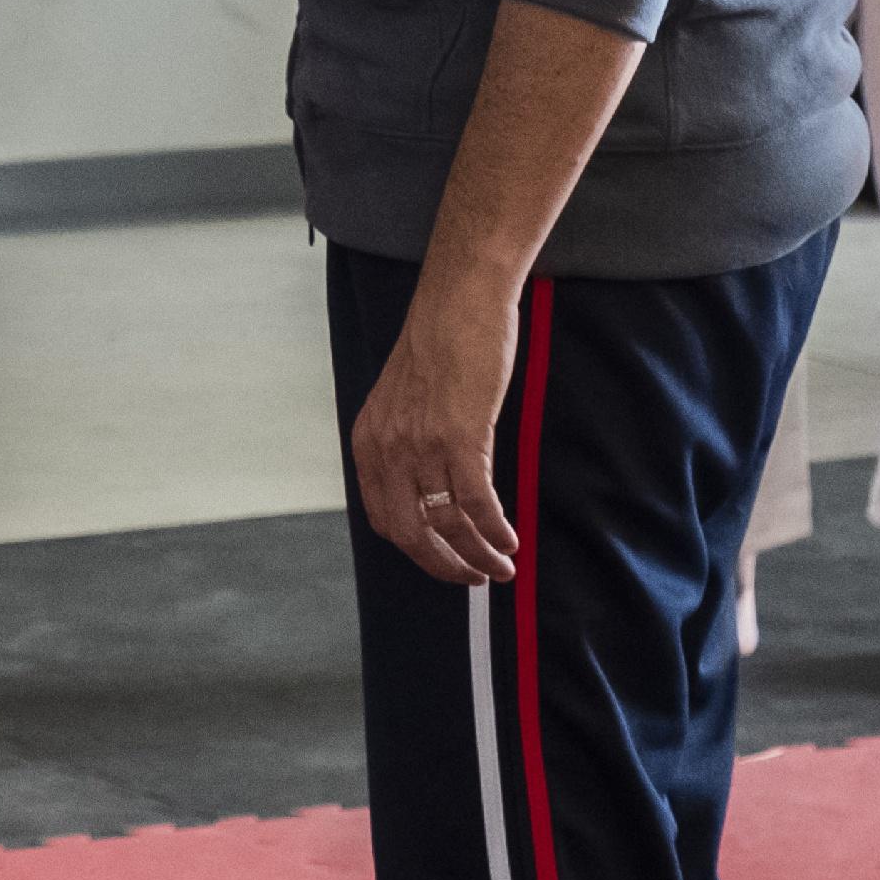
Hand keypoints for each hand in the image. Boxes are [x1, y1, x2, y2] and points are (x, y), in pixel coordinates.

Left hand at [349, 269, 525, 586]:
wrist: (459, 301)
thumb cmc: (439, 344)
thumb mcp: (403, 401)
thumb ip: (406, 443)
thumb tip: (432, 491)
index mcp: (369, 442)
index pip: (383, 519)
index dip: (415, 550)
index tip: (443, 561)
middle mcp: (388, 449)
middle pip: (411, 534)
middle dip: (445, 565)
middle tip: (475, 578)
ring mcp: (422, 445)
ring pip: (448, 523)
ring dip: (479, 554)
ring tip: (502, 566)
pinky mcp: (460, 437)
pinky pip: (477, 503)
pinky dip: (495, 530)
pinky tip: (510, 540)